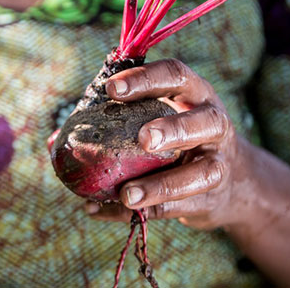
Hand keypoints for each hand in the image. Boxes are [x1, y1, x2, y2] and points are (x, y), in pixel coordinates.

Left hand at [85, 59, 251, 229]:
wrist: (232, 183)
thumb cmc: (177, 140)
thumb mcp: (158, 117)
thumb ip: (114, 120)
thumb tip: (57, 140)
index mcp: (195, 95)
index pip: (175, 76)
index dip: (145, 79)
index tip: (111, 89)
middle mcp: (214, 125)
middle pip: (203, 122)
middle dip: (173, 130)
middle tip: (144, 140)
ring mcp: (218, 164)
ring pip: (199, 175)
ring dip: (161, 186)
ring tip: (126, 195)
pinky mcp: (210, 200)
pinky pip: (175, 209)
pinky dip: (140, 213)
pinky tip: (102, 211)